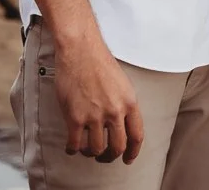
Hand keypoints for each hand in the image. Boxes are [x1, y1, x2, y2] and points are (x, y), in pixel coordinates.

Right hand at [54, 37, 144, 163]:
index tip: (128, 158)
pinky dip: (73, 149)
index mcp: (130, 103)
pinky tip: (72, 147)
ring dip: (91, 153)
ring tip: (87, 149)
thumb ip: (124, 104)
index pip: (137, 136)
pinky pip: (76, 144)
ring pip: (96, 149)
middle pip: (118, 147)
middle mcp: (115, 111)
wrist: (80, 50)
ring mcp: (95, 116)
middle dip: (111, 156)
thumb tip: (122, 124)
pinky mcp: (76, 117)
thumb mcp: (122, 84)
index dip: (133, 152)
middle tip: (104, 157)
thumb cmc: (99, 62)